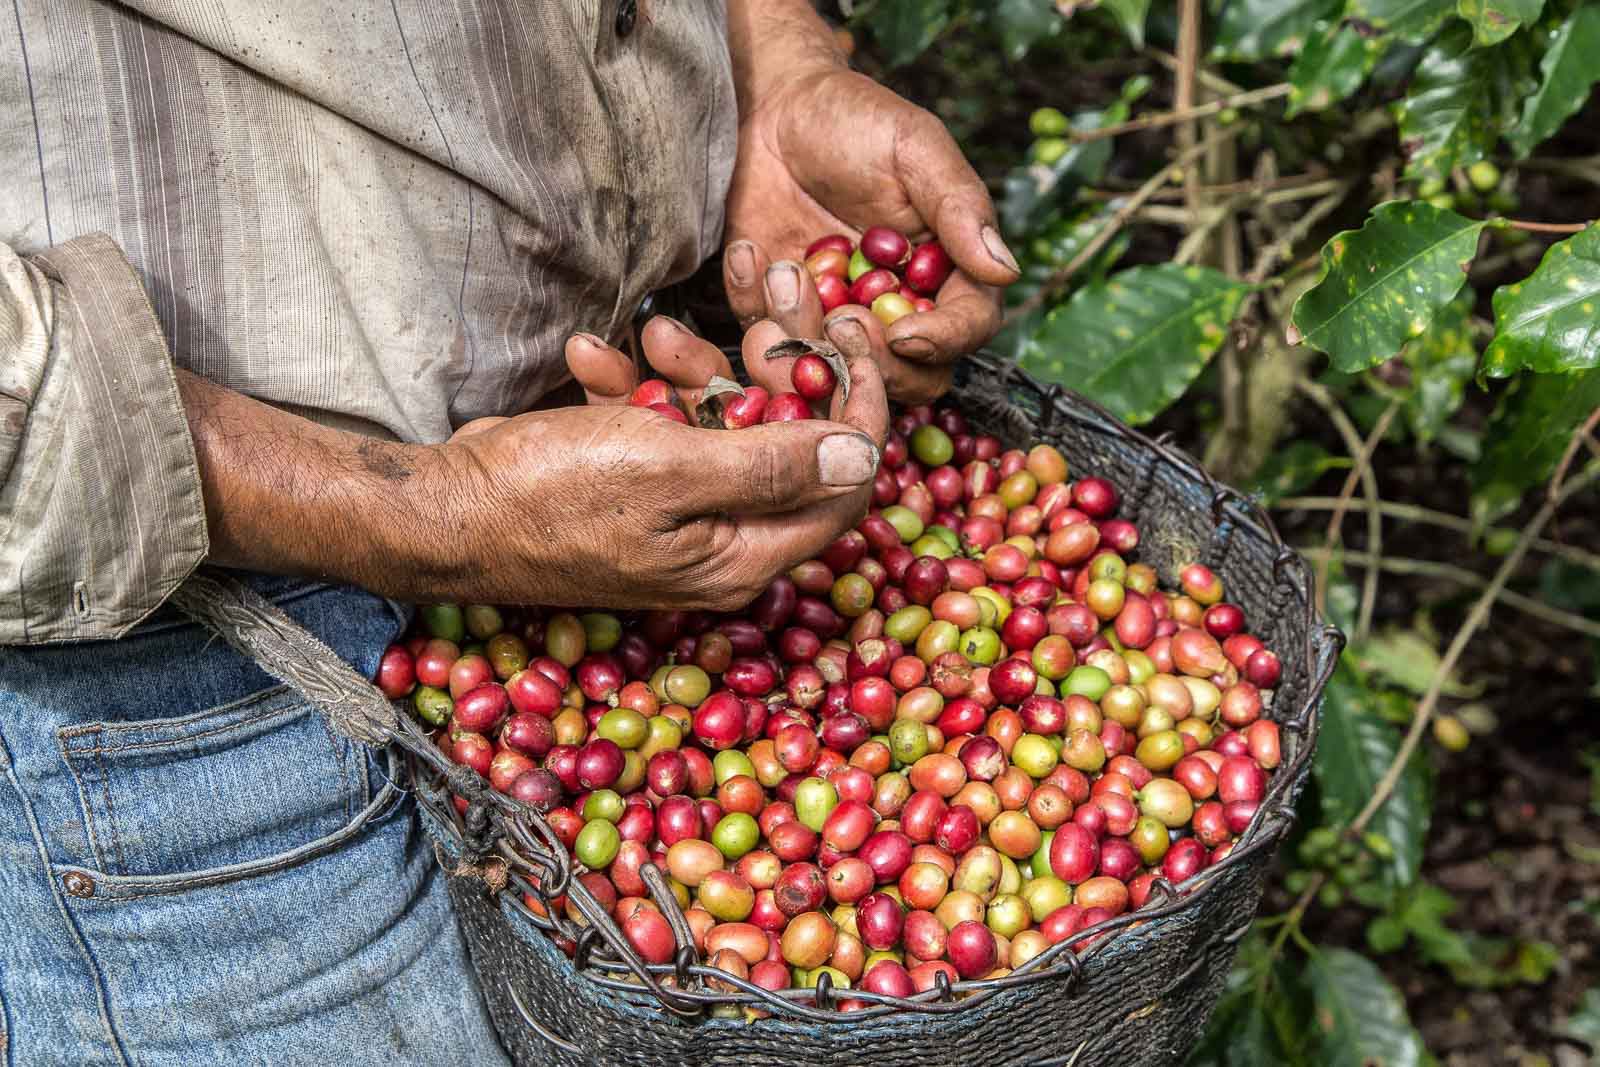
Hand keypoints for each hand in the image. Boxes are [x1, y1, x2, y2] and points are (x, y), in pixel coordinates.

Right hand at [437, 318, 887, 610]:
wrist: (442, 511)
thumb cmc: (548, 499)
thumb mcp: (671, 472)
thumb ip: (773, 466)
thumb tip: (864, 457)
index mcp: (745, 553)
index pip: (843, 481)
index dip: (860, 407)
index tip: (851, 332)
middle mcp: (722, 538)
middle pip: (790, 438)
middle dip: (778, 360)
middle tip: (773, 288)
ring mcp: (677, 509)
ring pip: (722, 418)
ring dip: (693, 364)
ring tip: (653, 331)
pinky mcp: (634, 481)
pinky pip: (661, 424)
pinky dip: (635, 385)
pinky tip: (594, 355)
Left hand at [722, 64, 1018, 402]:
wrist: (773, 111)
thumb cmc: (855, 119)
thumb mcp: (914, 148)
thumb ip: (959, 207)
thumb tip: (1006, 270)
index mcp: (948, 272)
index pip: (968, 328)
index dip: (943, 342)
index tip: (904, 334)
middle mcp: (899, 308)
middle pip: (909, 376)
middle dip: (873, 361)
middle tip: (840, 320)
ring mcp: (838, 320)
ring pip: (836, 375)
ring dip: (806, 338)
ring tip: (783, 271)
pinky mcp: (782, 318)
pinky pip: (770, 344)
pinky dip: (754, 305)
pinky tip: (750, 252)